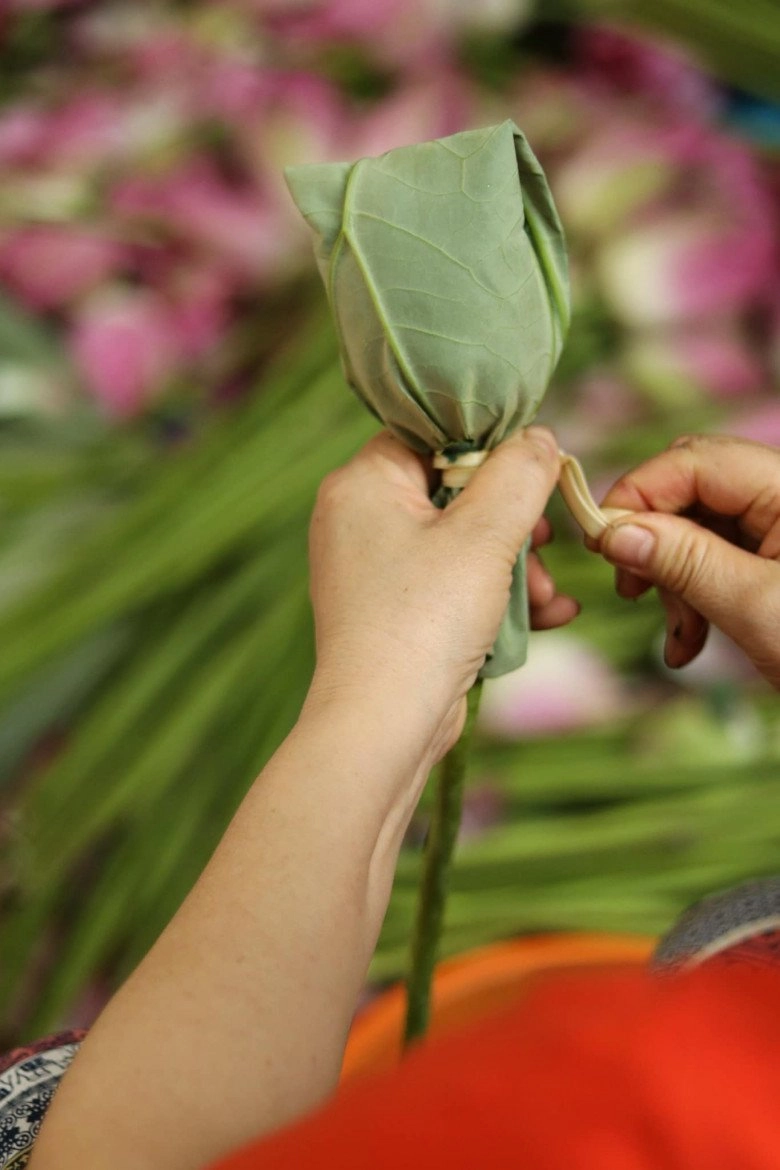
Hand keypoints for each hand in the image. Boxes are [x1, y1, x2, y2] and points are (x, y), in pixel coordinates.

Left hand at [307, 428, 577, 758]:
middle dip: (514, 524)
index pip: (429, 435)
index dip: (488, 448)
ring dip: (516, 568)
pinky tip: (549, 616)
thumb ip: (519, 473)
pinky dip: (496, 599)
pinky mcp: (395, 614)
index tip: (533, 472)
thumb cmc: (425, 620)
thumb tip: (539, 437)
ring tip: (551, 596)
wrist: (384, 725)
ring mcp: (375, 572)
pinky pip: (453, 588)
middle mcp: (359, 521)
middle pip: (453, 493)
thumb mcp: (484, 533)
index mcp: (362, 484)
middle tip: (546, 544)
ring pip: (461, 546)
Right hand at [595, 434, 779, 686]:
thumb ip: (683, 560)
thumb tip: (614, 530)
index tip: (601, 539)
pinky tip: (689, 646)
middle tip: (630, 585)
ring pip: (698, 530)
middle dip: (655, 536)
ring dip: (674, 581)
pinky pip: (717, 563)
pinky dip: (693, 600)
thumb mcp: (756, 607)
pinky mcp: (774, 565)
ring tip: (676, 634)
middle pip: (693, 489)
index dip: (640, 492)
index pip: (695, 460)